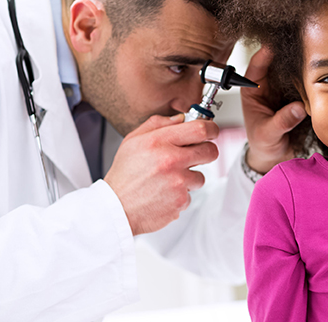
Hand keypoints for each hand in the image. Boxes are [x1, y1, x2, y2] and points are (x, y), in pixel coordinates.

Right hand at [104, 114, 218, 235]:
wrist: (116, 208)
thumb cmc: (124, 175)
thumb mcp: (132, 141)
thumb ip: (157, 124)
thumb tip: (180, 119)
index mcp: (159, 141)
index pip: (200, 129)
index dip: (211, 128)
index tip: (211, 130)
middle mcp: (170, 160)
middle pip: (210, 151)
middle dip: (207, 152)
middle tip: (197, 154)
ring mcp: (177, 181)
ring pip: (201, 175)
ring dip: (190, 177)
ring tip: (169, 179)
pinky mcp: (180, 200)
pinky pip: (190, 194)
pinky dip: (180, 194)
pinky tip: (164, 193)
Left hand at [242, 47, 306, 173]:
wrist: (274, 156)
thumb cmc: (263, 144)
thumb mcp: (268, 135)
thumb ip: (282, 122)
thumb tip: (298, 108)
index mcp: (252, 90)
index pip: (255, 66)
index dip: (264, 54)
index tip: (274, 45)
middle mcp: (268, 85)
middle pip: (276, 61)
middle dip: (286, 52)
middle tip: (300, 42)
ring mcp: (284, 87)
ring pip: (292, 68)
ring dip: (301, 62)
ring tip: (313, 53)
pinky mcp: (298, 93)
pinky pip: (305, 79)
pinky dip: (312, 76)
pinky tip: (322, 70)